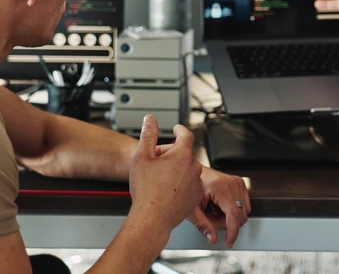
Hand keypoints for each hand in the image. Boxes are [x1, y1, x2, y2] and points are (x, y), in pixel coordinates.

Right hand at [129, 115, 203, 230]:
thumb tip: (150, 120)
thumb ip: (148, 134)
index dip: (180, 130)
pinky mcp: (196, 197)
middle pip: (184, 154)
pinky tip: (167, 191)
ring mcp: (196, 183)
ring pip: (187, 170)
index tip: (177, 129)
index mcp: (182, 155)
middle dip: (172, 155)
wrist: (153, 218)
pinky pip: (190, 184)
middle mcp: (193, 168)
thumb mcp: (142, 157)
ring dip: (177, 170)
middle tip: (155, 163)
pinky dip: (181, 184)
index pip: (185, 135)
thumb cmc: (147, 190)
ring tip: (159, 180)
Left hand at [188, 167, 250, 246]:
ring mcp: (237, 182)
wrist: (191, 171)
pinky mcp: (240, 183)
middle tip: (209, 217)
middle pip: (239, 215)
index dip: (232, 232)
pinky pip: (244, 205)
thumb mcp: (191, 209)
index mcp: (219, 187)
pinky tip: (220, 206)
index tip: (228, 242)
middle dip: (224, 223)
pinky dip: (233, 210)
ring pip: (243, 212)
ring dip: (229, 217)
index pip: (234, 214)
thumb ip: (202, 225)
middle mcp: (231, 183)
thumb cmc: (188, 186)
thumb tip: (213, 238)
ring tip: (213, 210)